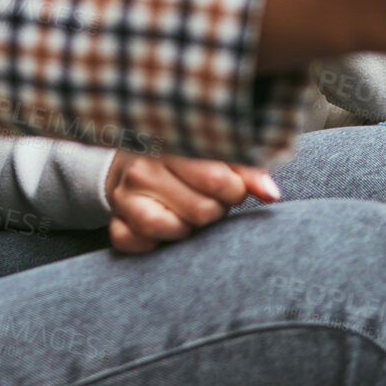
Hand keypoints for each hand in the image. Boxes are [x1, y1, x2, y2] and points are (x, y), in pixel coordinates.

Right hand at [104, 150, 280, 253]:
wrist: (134, 159)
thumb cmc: (186, 158)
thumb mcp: (216, 154)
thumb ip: (246, 170)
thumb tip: (271, 194)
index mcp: (171, 142)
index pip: (217, 180)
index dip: (234, 191)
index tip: (230, 186)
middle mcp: (142, 167)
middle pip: (201, 210)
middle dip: (214, 209)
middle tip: (207, 198)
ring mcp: (124, 195)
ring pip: (172, 229)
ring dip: (187, 227)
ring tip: (187, 211)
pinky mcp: (115, 221)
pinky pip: (138, 244)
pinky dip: (154, 243)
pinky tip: (163, 225)